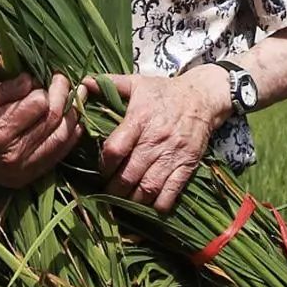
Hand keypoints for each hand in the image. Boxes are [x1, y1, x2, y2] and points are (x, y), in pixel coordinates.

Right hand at [0, 72, 84, 188]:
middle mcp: (12, 156)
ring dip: (73, 115)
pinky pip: (57, 155)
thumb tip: (31, 80)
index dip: (47, 87)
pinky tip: (74, 121)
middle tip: (65, 80)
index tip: (49, 75)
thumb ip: (5, 90)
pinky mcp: (27, 177)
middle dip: (64, 96)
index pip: (38, 105)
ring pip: (61, 138)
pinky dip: (70, 137)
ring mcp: (21, 170)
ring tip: (76, 96)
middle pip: (53, 121)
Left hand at [83, 67, 230, 212]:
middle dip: (114, 188)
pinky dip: (158, 205)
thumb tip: (84, 81)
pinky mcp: (187, 166)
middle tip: (108, 191)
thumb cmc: (164, 91)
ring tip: (124, 199)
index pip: (115, 149)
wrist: (202, 97)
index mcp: (139, 119)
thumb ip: (110, 84)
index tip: (101, 169)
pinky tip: (148, 203)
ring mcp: (172, 155)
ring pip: (148, 188)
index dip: (104, 164)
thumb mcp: (137, 83)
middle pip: (129, 175)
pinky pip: (172, 193)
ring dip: (133, 199)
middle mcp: (155, 140)